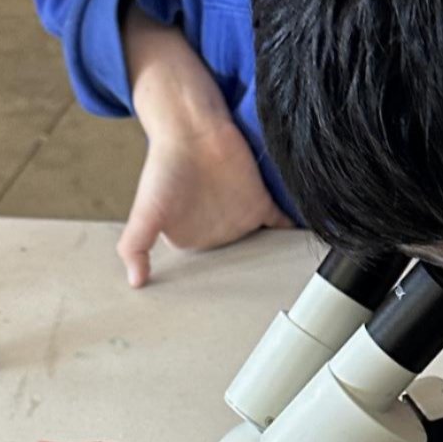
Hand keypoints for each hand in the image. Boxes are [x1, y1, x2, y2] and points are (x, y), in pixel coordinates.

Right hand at [118, 6, 292, 287]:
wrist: (192, 129)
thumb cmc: (165, 168)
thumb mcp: (144, 211)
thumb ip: (135, 246)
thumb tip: (134, 282)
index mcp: (191, 239)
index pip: (206, 271)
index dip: (216, 288)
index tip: (227, 312)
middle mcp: (218, 232)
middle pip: (237, 261)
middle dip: (250, 279)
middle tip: (268, 308)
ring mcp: (241, 218)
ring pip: (262, 248)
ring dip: (274, 262)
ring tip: (294, 291)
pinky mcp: (262, 202)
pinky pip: (283, 224)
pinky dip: (295, 236)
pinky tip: (308, 253)